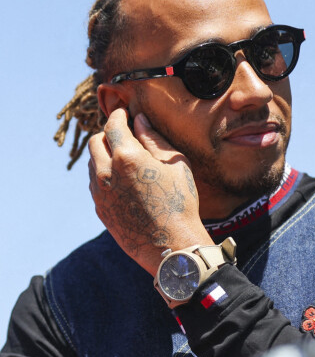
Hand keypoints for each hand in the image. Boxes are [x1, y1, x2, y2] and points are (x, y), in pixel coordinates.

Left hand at [88, 109, 213, 275]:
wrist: (171, 244)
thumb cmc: (180, 202)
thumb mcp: (174, 164)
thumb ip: (153, 138)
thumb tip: (139, 120)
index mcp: (126, 156)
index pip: (113, 125)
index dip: (119, 115)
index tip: (124, 112)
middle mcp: (106, 172)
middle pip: (95, 141)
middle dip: (108, 133)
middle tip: (123, 134)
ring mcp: (100, 193)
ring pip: (92, 163)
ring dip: (104, 155)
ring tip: (124, 159)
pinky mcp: (100, 209)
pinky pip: (95, 184)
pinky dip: (104, 175)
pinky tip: (122, 180)